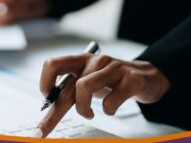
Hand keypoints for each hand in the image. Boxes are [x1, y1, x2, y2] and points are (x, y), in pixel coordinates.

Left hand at [33, 54, 170, 137]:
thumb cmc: (112, 81)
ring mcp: (114, 68)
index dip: (45, 83)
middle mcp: (95, 61)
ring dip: (83, 109)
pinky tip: (111, 109)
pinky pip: (110, 100)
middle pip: (67, 87)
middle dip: (53, 114)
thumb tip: (48, 107)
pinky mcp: (131, 79)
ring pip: (84, 87)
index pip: (53, 65)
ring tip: (89, 114)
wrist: (148, 76)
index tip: (46, 100)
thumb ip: (70, 91)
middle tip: (42, 130)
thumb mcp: (90, 81)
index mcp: (81, 60)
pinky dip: (108, 110)